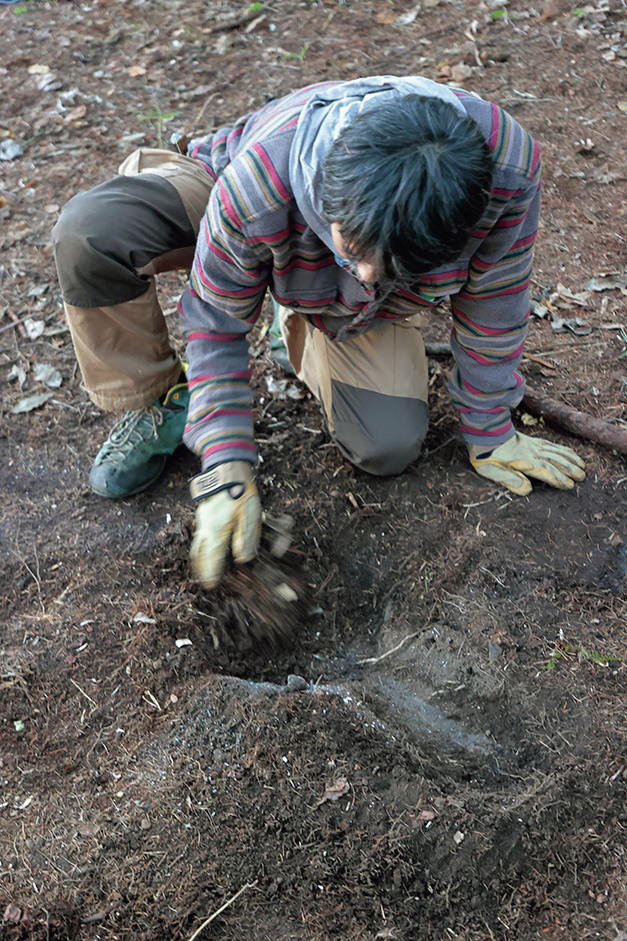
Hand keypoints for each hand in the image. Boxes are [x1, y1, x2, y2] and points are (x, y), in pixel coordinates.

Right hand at [189, 464, 260, 587]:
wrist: (227, 469)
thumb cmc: (240, 493)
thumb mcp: (249, 518)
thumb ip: (245, 541)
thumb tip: (242, 560)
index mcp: (216, 533)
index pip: (211, 560)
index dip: (211, 574)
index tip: (211, 586)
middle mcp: (205, 529)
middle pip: (199, 554)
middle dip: (201, 569)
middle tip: (204, 580)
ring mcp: (202, 520)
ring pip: (197, 545)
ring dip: (199, 558)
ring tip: (202, 568)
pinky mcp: (203, 513)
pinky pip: (199, 535)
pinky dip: (200, 546)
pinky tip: (207, 545)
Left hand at [468, 432, 584, 495]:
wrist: (483, 433)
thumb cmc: (485, 456)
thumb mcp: (492, 472)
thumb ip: (510, 480)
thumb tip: (528, 490)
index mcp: (523, 462)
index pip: (546, 471)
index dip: (558, 478)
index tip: (570, 486)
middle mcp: (531, 453)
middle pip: (555, 461)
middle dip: (570, 469)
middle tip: (582, 477)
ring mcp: (533, 445)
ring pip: (556, 452)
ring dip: (570, 459)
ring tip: (582, 466)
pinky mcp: (532, 440)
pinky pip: (551, 445)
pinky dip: (563, 449)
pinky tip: (570, 452)